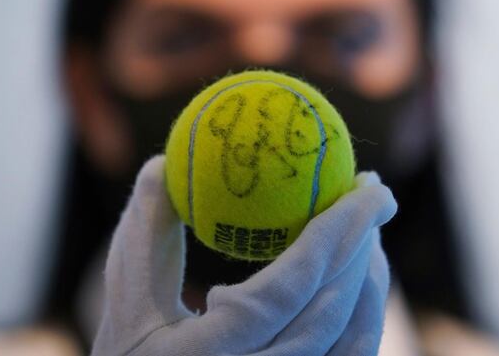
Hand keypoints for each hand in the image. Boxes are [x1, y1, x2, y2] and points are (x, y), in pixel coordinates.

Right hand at [91, 155, 396, 355]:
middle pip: (331, 313)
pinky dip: (364, 314)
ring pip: (352, 342)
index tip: (364, 183)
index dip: (336, 232)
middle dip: (363, 244)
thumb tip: (164, 161)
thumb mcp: (126, 301)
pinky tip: (358, 277)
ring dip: (369, 278)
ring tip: (369, 228)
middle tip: (373, 192)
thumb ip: (144, 231)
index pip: (287, 288)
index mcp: (208, 354)